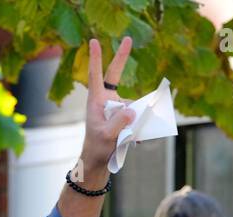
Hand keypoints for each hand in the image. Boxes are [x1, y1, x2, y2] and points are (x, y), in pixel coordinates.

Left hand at [77, 38, 134, 177]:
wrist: (98, 162)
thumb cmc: (97, 148)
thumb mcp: (107, 136)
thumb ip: (119, 123)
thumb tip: (133, 110)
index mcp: (96, 101)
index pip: (96, 76)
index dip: (96, 58)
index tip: (94, 41)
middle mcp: (106, 100)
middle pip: (115, 75)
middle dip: (121, 58)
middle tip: (128, 38)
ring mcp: (116, 107)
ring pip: (131, 102)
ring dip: (136, 115)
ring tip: (129, 135)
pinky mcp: (124, 115)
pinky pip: (136, 115)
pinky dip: (139, 126)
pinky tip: (137, 140)